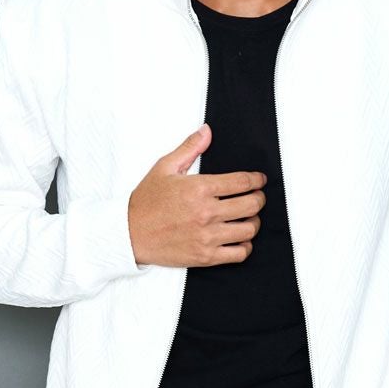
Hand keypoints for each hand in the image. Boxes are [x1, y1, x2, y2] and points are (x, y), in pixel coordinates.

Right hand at [128, 123, 266, 266]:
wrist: (129, 234)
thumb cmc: (146, 202)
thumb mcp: (164, 167)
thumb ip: (189, 148)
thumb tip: (207, 131)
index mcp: (199, 188)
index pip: (242, 182)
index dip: (257, 180)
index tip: (259, 180)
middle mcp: (206, 213)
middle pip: (251, 205)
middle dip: (259, 199)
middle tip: (257, 197)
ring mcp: (207, 236)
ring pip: (249, 229)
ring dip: (254, 222)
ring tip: (249, 217)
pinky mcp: (205, 256)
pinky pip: (239, 253)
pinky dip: (245, 246)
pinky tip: (240, 238)